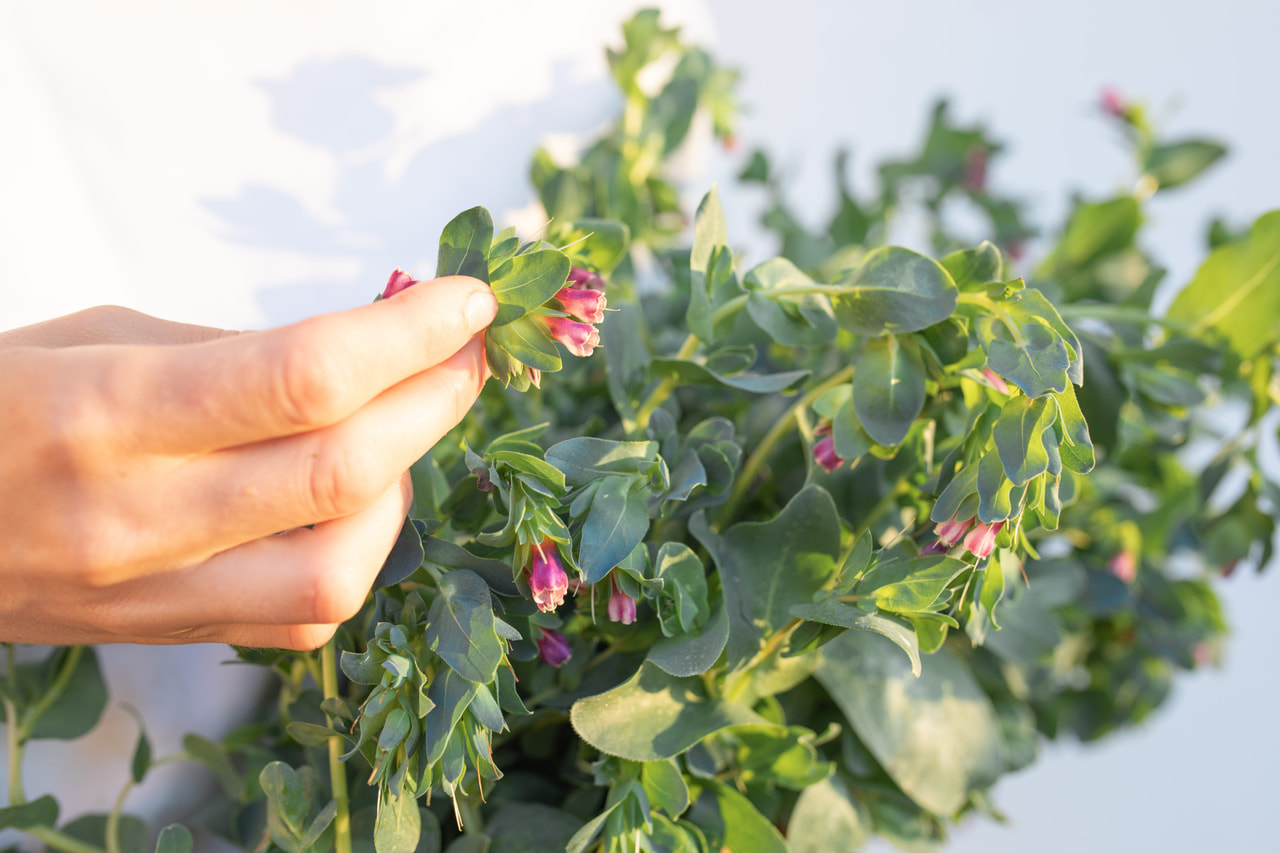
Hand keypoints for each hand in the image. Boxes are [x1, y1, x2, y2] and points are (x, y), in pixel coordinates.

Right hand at [0, 276, 497, 648]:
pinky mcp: (166, 636)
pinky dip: (356, 554)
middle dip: (435, 399)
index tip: (466, 301)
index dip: (408, 334)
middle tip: (465, 350)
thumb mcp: (94, 340)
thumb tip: (366, 350)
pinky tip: (354, 500)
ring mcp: (151, 594)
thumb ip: (232, 355)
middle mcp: (136, 517)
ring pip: (338, 568)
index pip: (304, 377)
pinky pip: (302, 618)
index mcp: (105, 412)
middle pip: (342, 471)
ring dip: (402, 486)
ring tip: (403, 425)